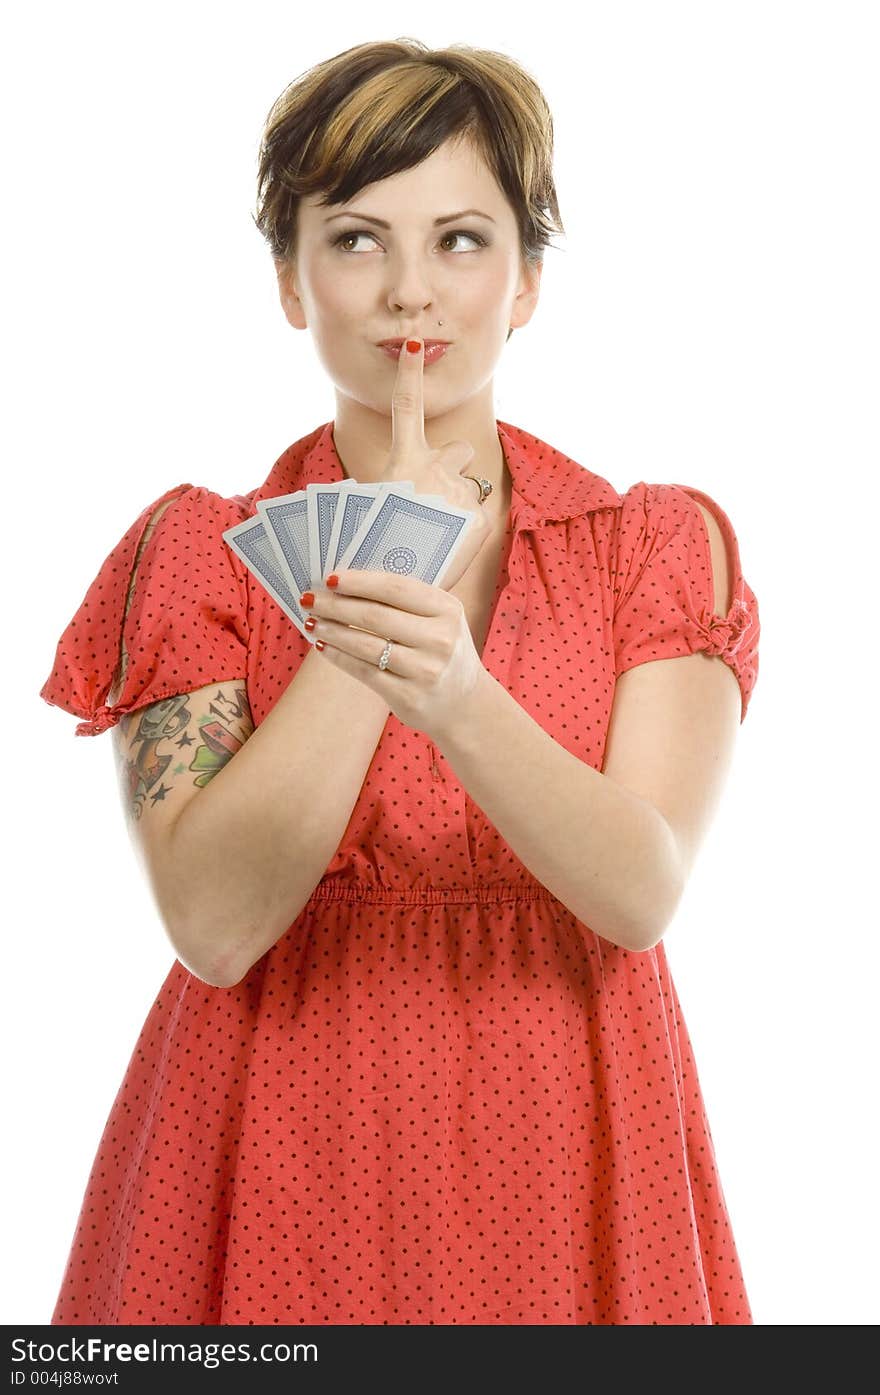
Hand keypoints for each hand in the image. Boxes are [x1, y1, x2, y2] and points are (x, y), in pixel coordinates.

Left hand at [301, 567, 485, 741]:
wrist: (464, 704)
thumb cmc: (441, 651)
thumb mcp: (439, 620)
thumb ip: (406, 602)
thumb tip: (348, 585)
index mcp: (448, 610)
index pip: (396, 589)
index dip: (359, 582)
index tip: (330, 578)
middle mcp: (440, 639)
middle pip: (376, 616)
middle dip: (336, 605)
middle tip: (310, 599)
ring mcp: (425, 670)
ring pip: (366, 645)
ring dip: (332, 631)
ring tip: (310, 622)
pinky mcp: (409, 697)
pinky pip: (364, 671)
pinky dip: (339, 657)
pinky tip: (323, 646)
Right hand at [379, 337, 490, 589]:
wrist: (396, 591)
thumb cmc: (372, 552)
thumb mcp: (371, 511)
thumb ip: (392, 488)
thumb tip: (396, 489)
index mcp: (402, 462)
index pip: (406, 406)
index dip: (409, 373)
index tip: (413, 344)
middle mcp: (435, 469)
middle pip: (459, 449)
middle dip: (454, 465)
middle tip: (436, 497)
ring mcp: (460, 493)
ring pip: (468, 487)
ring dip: (457, 502)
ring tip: (437, 534)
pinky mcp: (478, 519)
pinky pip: (476, 516)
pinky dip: (465, 531)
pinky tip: (448, 549)